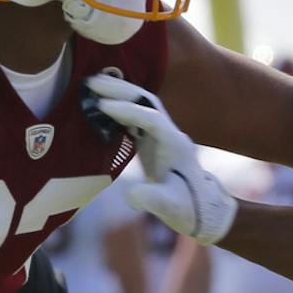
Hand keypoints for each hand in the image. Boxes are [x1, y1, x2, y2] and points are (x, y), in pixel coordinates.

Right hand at [87, 76, 237, 244]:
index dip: (128, 111)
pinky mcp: (154, 141)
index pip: (151, 119)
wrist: (201, 210)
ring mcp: (163, 135)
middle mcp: (170, 134)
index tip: (102, 106)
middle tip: (91, 81)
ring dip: (119, 93)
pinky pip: (136, 116)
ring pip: (142, 105)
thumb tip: (131, 196)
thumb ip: (152, 200)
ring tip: (91, 85)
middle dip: (121, 90)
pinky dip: (119, 108)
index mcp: (175, 145)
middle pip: (147, 102)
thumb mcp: (169, 208)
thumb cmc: (186, 209)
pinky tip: (99, 105)